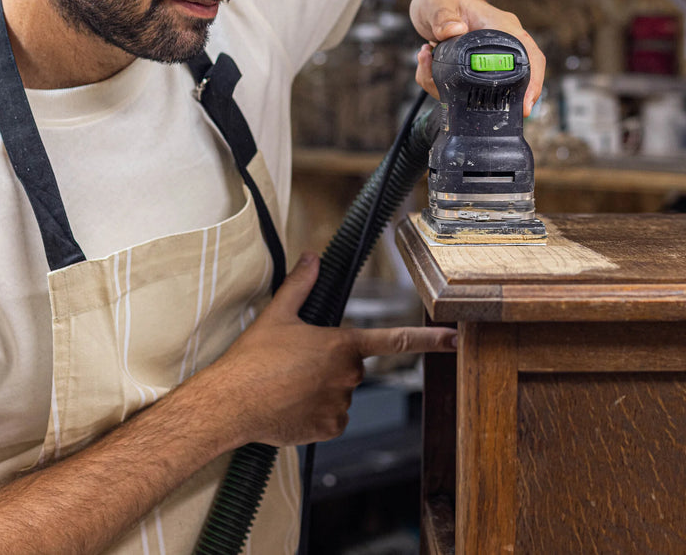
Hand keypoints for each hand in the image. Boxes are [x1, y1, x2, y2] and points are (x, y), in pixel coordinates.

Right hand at [206, 254, 456, 448]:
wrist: (230, 403)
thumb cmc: (252, 360)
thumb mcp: (277, 315)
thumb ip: (300, 285)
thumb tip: (311, 257)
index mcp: (343, 344)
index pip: (395, 340)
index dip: (429, 338)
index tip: (455, 339)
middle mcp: (349, 375)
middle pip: (352, 368)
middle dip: (331, 366)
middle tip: (295, 367)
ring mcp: (341, 404)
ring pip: (341, 395)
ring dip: (322, 392)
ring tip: (287, 388)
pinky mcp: (330, 428)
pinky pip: (332, 420)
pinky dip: (315, 416)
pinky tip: (291, 408)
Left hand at [409, 0, 545, 115]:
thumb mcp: (436, 3)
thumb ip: (442, 16)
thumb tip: (453, 31)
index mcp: (501, 26)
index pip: (527, 53)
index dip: (533, 79)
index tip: (525, 103)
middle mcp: (500, 43)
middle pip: (517, 77)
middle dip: (502, 99)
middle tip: (488, 113)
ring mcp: (488, 57)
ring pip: (487, 87)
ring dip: (457, 91)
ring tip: (430, 70)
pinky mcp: (474, 68)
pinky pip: (466, 86)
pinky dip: (443, 85)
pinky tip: (427, 65)